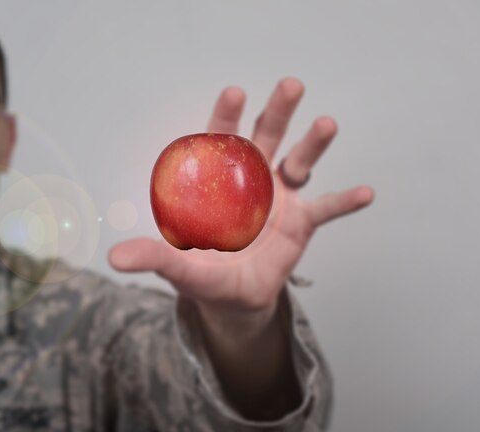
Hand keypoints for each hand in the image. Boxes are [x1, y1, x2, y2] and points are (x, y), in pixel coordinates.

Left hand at [109, 77, 373, 322]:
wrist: (232, 297)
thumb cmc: (202, 271)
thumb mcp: (178, 266)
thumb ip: (153, 258)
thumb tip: (113, 261)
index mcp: (217, 181)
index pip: (220, 141)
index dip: (225, 117)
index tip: (233, 93)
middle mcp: (250, 179)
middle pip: (265, 137)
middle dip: (277, 112)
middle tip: (290, 85)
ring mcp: (279, 197)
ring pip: (299, 160)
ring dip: (313, 143)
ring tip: (326, 123)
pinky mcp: (302, 223)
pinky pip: (326, 208)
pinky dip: (345, 201)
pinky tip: (366, 193)